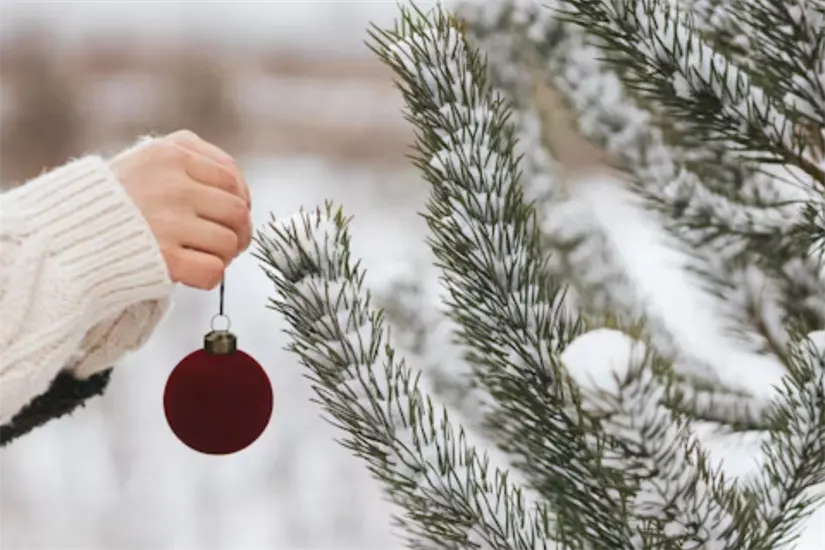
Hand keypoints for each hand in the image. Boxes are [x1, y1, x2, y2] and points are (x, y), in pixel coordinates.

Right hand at [111, 130, 251, 289]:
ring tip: (206, 256)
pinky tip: (193, 273)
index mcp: (170, 154)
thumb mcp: (148, 161)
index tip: (233, 215)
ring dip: (225, 256)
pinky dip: (210, 277)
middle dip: (240, 232)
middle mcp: (171, 184)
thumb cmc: (113, 201)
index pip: (231, 176)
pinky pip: (213, 271)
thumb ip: (192, 162)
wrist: (64, 233)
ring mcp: (168, 221)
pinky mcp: (164, 258)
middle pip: (237, 211)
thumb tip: (242, 194)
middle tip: (230, 243)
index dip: (242, 200)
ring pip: (229, 242)